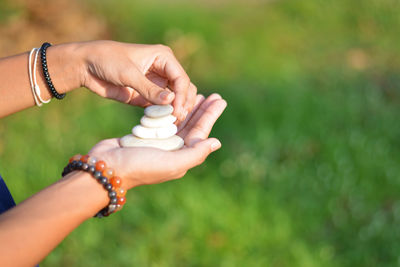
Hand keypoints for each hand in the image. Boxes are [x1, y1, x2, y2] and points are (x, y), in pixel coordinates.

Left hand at [78, 40, 195, 120]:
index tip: (177, 111)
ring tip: (173, 122)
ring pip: (176, 99)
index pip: (181, 78)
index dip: (182, 95)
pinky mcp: (147, 96)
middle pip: (184, 89)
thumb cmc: (108, 60)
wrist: (86, 67)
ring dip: (176, 110)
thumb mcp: (129, 73)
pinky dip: (164, 115)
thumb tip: (171, 101)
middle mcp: (164, 71)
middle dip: (183, 103)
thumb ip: (149, 89)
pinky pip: (161, 107)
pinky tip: (163, 123)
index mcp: (163, 58)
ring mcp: (156, 84)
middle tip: (178, 119)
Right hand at [88, 94, 226, 188]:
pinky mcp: (145, 136)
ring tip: (198, 94)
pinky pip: (163, 120)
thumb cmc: (140, 166)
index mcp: (181, 157)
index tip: (220, 100)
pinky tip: (174, 100)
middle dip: (203, 110)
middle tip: (215, 95)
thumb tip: (216, 142)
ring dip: (189, 108)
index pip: (200, 133)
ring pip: (178, 122)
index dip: (210, 116)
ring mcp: (159, 143)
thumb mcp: (171, 163)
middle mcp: (172, 151)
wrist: (107, 168)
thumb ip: (195, 153)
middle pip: (192, 126)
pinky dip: (170, 110)